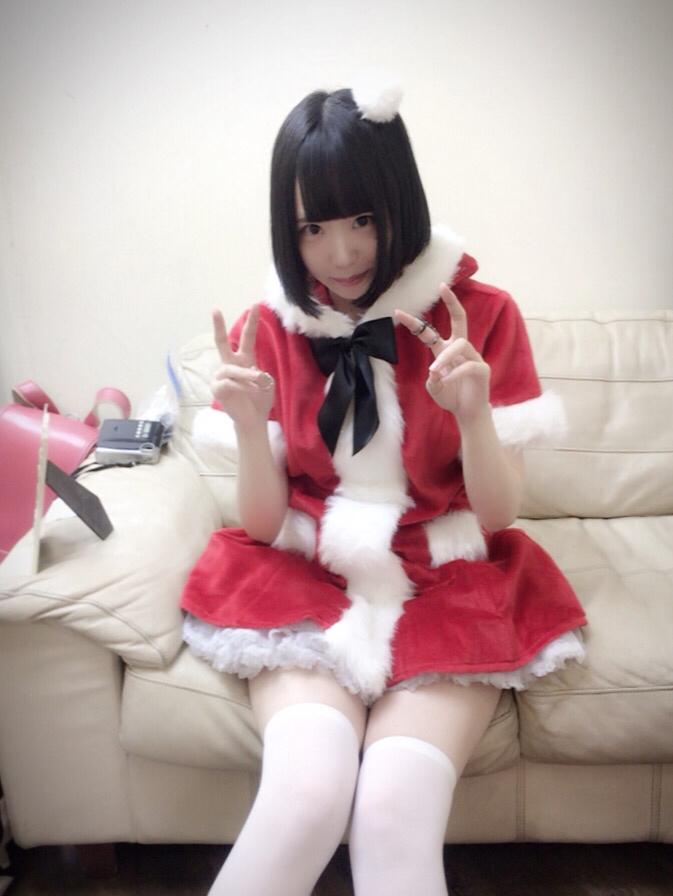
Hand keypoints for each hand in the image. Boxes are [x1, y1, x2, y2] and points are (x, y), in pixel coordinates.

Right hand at [211, 305, 274, 429]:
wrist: (253, 419)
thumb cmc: (259, 399)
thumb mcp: (267, 382)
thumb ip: (260, 373)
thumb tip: (250, 372)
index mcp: (244, 360)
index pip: (247, 338)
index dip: (251, 322)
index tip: (255, 305)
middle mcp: (230, 365)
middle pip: (222, 343)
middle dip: (219, 327)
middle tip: (215, 310)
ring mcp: (221, 376)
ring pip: (232, 369)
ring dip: (247, 376)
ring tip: (258, 382)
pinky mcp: (216, 388)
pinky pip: (227, 383)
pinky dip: (240, 388)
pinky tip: (245, 394)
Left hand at [394, 283, 489, 423]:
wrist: (468, 413)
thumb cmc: (451, 396)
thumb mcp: (434, 388)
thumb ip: (432, 380)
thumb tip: (435, 371)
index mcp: (444, 350)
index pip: (428, 332)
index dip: (413, 322)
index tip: (397, 311)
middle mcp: (460, 349)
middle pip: (459, 319)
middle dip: (452, 302)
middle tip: (443, 286)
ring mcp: (473, 357)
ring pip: (460, 345)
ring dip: (445, 357)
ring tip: (435, 371)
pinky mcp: (482, 369)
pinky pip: (469, 365)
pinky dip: (456, 372)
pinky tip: (447, 380)